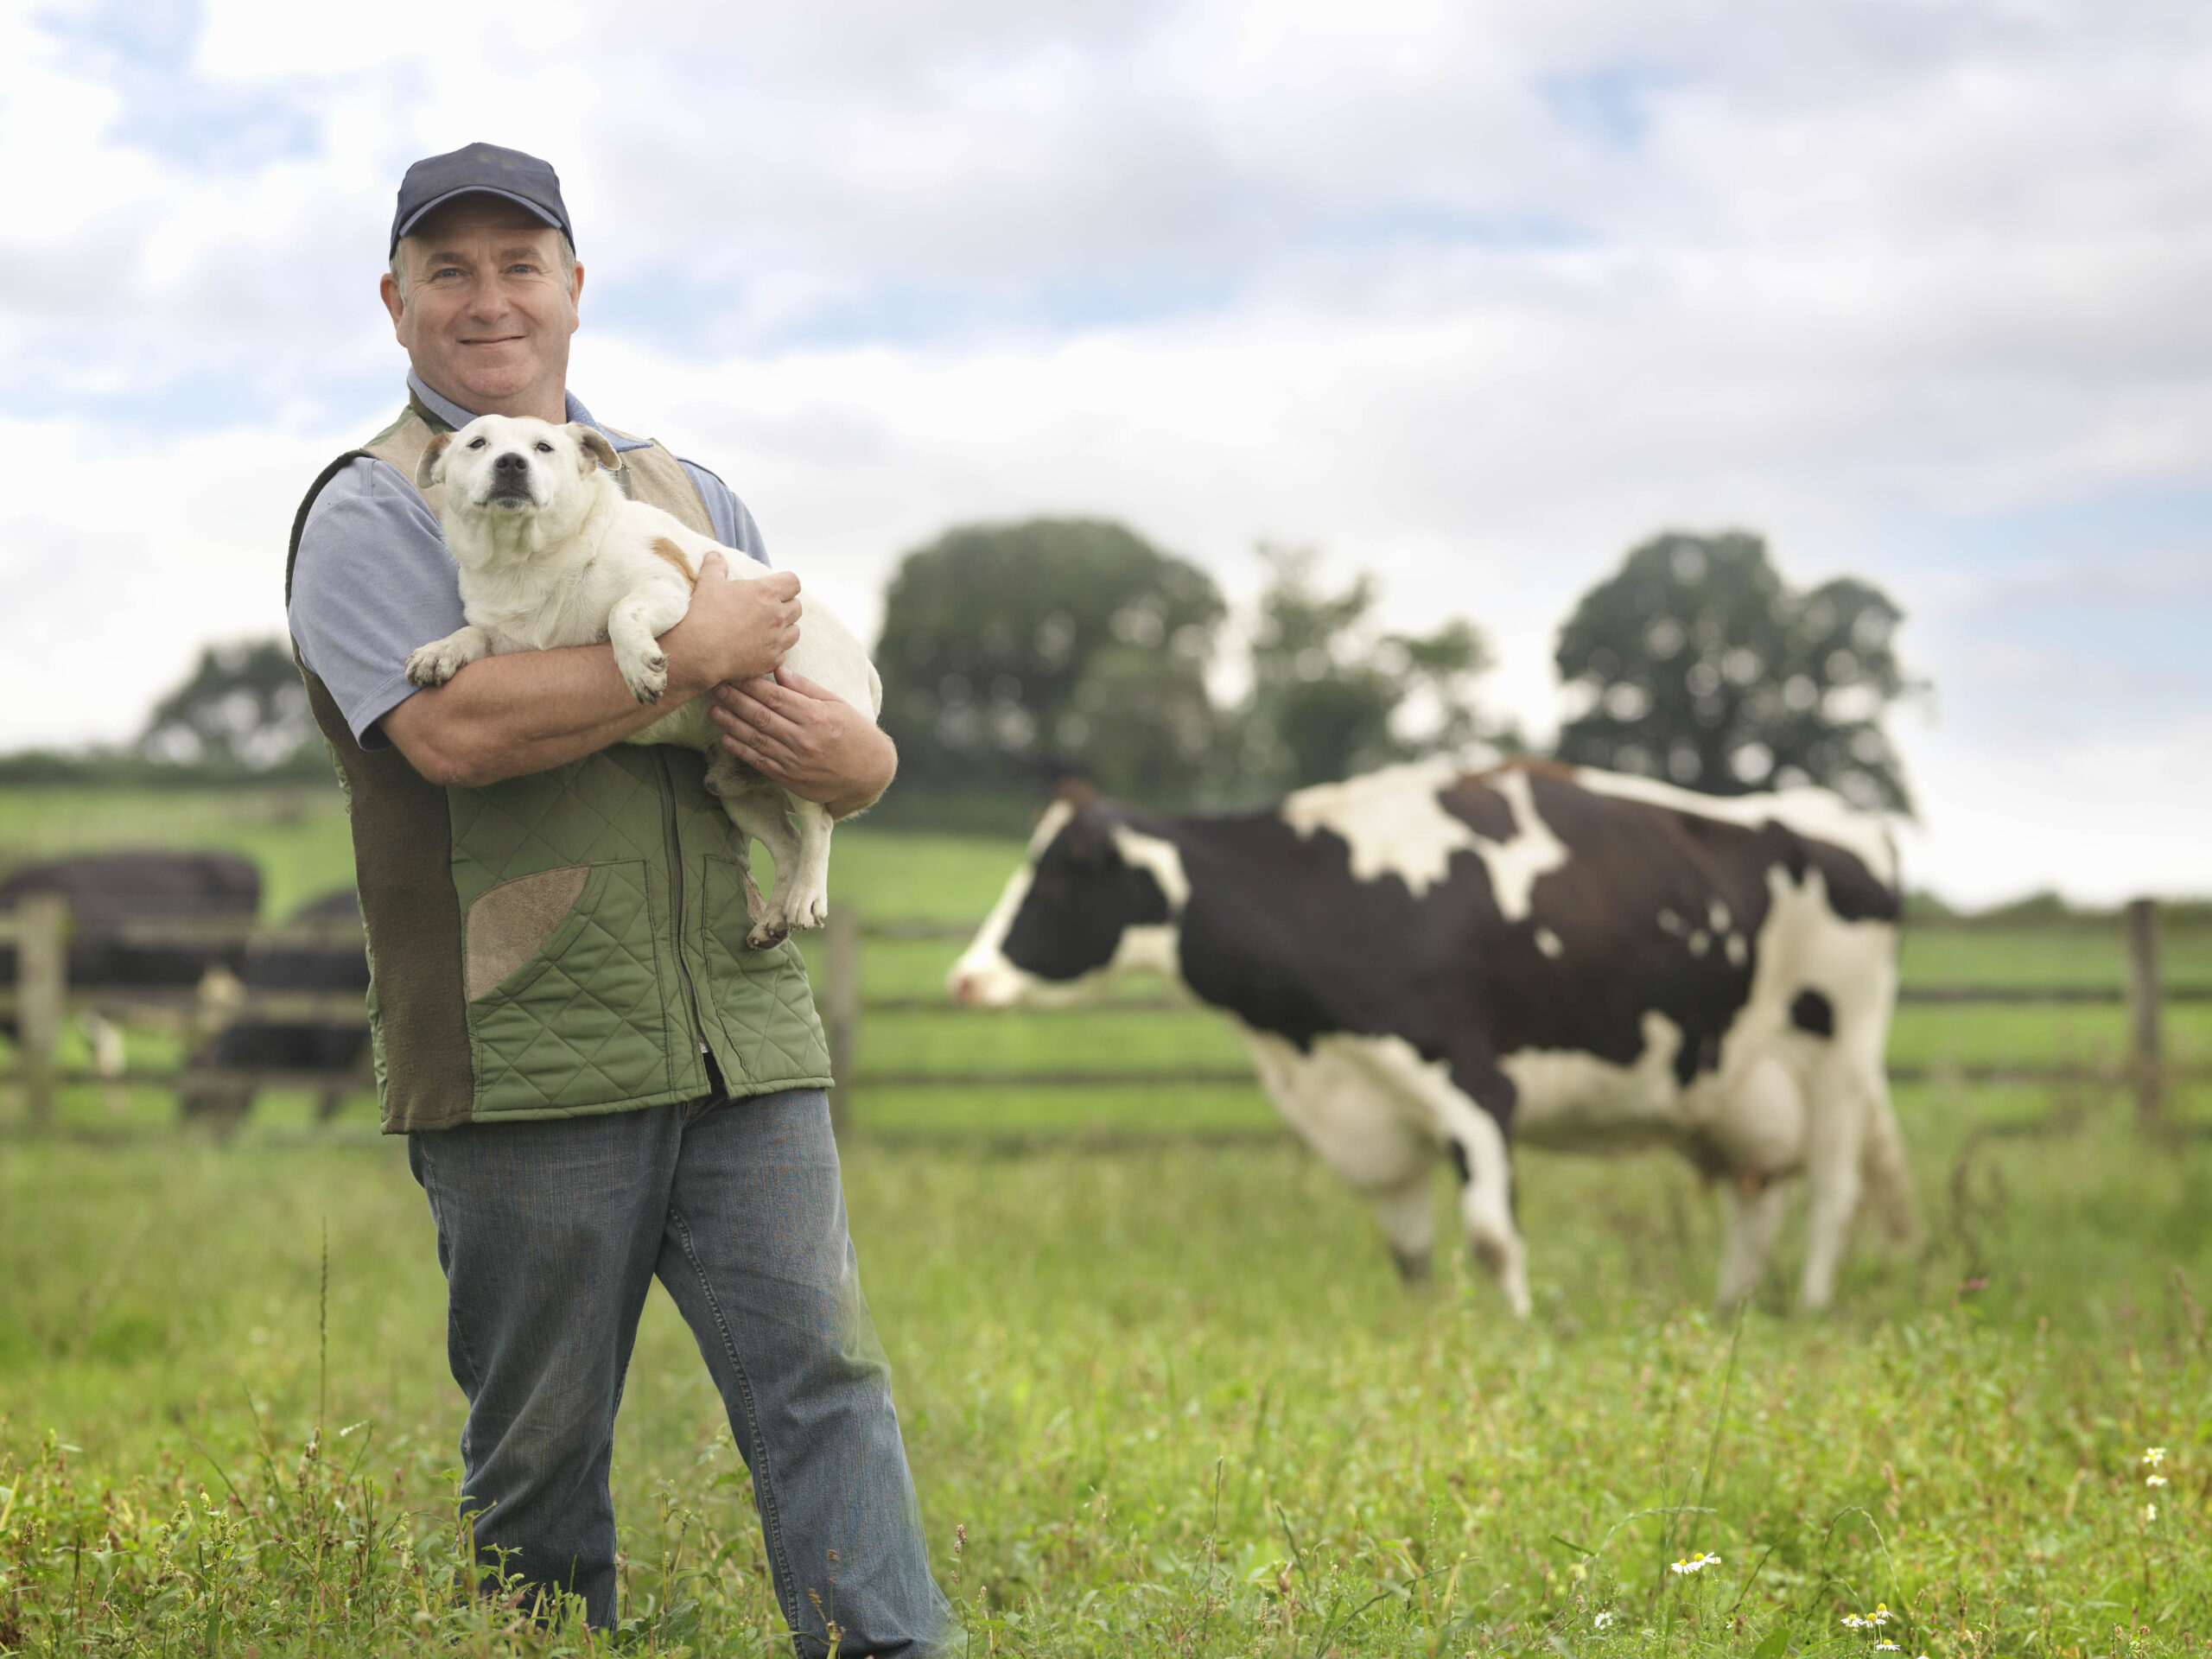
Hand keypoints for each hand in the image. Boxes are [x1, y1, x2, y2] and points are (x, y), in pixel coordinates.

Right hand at [663, 552, 800, 693]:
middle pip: (796, 607)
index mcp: (766, 593)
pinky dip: (775, 652)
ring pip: (795, 632)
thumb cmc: (704, 615)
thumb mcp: (707, 584)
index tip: (775, 588)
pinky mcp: (771, 661)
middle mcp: (777, 616)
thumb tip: (716, 556)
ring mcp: (776, 640)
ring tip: (768, 629)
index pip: (793, 582)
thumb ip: (715, 567)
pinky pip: (783, 655)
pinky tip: (760, 650)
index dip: (786, 584)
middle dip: (785, 606)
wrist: (698, 652)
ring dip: (785, 629)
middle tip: (767, 609)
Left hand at [711, 668, 896, 816]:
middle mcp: (804, 738)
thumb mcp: (837, 704)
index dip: (751, 685)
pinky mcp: (791, 779)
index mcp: (816, 716)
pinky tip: (726, 738)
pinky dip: (741, 750)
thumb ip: (806, 688)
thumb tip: (779, 670)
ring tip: (714, 710)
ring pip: (756, 738)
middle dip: (735, 700)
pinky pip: (760, 762)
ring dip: (732, 724)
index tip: (734, 673)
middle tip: (715, 686)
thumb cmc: (854, 733)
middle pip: (761, 715)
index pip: (775, 696)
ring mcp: (796, 761)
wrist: (868, 773)